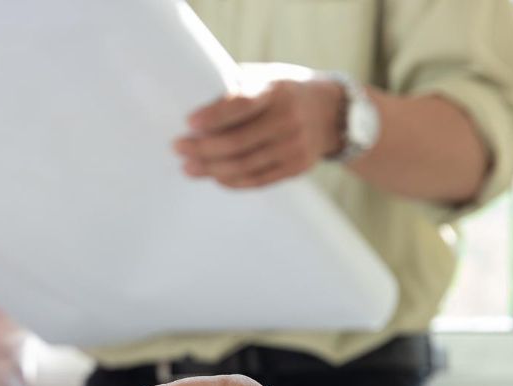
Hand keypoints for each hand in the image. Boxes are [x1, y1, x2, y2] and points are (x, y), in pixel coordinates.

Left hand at [174, 63, 344, 188]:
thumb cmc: (285, 92)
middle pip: (238, 142)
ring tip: (188, 167)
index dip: (215, 115)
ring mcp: (294, 146)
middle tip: (178, 147)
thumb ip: (238, 90)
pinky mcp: (296, 167)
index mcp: (277, 90)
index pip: (243, 104)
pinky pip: (258, 180)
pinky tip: (214, 176)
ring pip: (244, 165)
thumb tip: (196, 108)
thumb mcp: (268, 78)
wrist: (334, 112)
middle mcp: (288, 119)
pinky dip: (232, 180)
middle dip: (202, 148)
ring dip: (211, 169)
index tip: (189, 122)